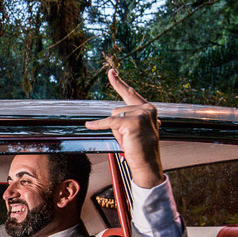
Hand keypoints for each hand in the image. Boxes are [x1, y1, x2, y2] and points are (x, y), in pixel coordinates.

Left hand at [84, 68, 164, 187]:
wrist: (148, 164)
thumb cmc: (139, 148)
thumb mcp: (134, 128)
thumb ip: (127, 117)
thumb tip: (114, 113)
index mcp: (148, 109)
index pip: (130, 94)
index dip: (118, 83)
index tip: (110, 72)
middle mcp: (147, 109)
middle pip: (117, 109)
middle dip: (116, 125)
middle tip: (129, 138)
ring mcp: (142, 114)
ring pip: (114, 115)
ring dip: (116, 130)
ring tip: (129, 139)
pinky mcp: (133, 122)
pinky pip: (109, 122)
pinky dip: (99, 125)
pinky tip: (90, 125)